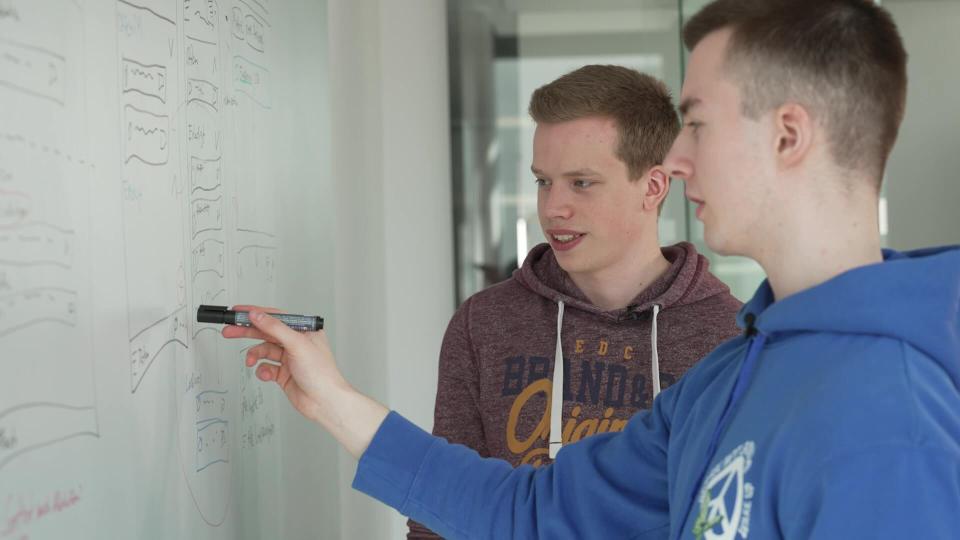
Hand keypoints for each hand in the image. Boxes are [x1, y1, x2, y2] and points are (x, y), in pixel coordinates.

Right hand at [221, 305, 343, 422]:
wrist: (324, 402)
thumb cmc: (321, 373)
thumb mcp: (297, 344)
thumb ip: (275, 328)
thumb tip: (257, 315)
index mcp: (304, 331)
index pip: (276, 317)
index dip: (256, 313)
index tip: (238, 312)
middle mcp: (296, 343)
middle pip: (266, 332)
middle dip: (247, 332)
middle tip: (229, 331)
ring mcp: (289, 359)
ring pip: (264, 351)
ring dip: (255, 355)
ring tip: (250, 361)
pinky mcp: (283, 374)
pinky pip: (266, 368)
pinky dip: (263, 371)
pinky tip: (267, 375)